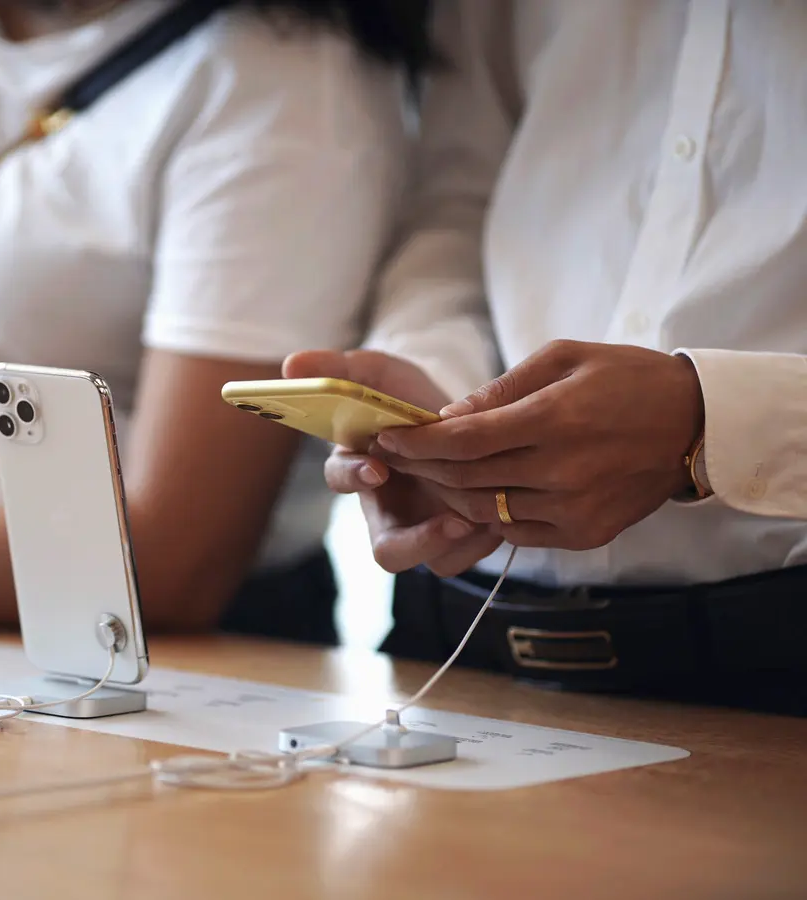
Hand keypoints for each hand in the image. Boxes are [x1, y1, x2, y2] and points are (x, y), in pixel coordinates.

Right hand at [282, 349, 502, 575]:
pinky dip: (486, 541)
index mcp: (360, 468)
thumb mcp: (378, 373)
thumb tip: (291, 364)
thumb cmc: (410, 397)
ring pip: (434, 562)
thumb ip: (339, 369)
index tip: (376, 468)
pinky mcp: (457, 540)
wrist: (462, 415)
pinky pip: (469, 557)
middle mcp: (388, 509)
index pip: (341, 480)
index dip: (353, 477)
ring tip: (487, 516)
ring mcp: (424, 529)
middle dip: (418, 542)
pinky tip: (504, 511)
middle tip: (452, 522)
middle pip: (388, 551)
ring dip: (466, 543)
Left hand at [376, 340, 704, 550]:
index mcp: (553, 420)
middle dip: (421, 466)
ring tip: (427, 473)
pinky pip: (515, 532)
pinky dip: (486, 513)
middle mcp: (561, 472)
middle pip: (464, 478)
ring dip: (446, 493)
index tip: (387, 435)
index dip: (417, 442)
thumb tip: (448, 417)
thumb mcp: (563, 358)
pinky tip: (473, 492)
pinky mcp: (583, 534)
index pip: (463, 441)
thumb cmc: (625, 378)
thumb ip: (501, 389)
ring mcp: (573, 509)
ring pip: (483, 510)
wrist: (695, 424)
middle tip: (394, 453)